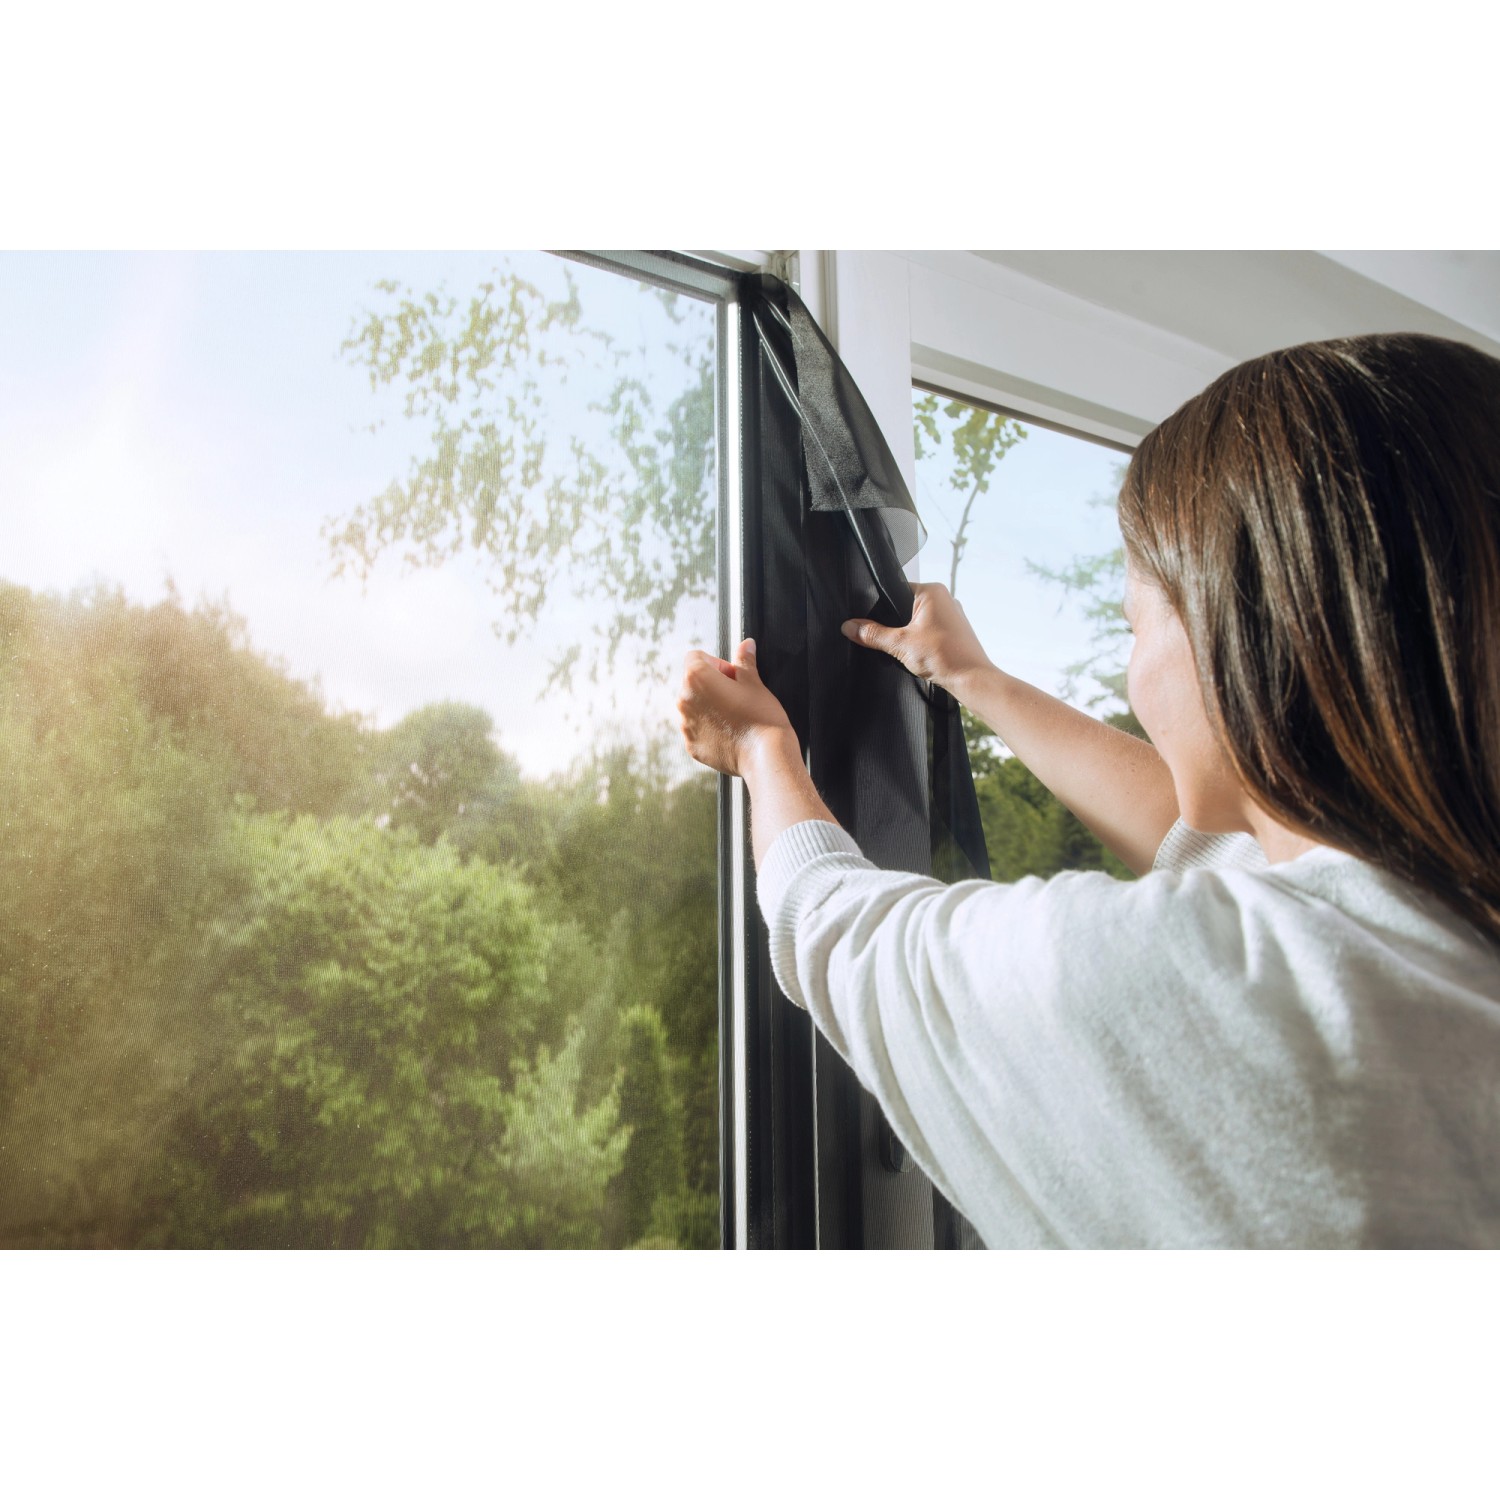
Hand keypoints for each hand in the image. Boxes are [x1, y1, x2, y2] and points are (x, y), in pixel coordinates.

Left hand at [676, 638, 795, 777]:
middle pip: (693, 682)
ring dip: (710, 706)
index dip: (717, 664)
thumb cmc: (761, 717)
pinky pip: (697, 729)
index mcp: (696, 678)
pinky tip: (730, 733)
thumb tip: (746, 644)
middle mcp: (684, 701)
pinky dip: (709, 728)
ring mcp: (685, 726)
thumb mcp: (754, 683)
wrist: (766, 756)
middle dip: (713, 685)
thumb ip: (744, 661)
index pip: (696, 657)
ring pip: (694, 706)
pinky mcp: (691, 746)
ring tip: (735, 716)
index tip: (734, 677)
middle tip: (738, 697)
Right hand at [842, 582, 993, 689]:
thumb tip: (850, 627)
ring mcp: (952, 615)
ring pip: (917, 620)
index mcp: (932, 591)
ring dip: (909, 635)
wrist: (971, 679)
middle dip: (895, 624)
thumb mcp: (899, 644)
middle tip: (893, 640)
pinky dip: (921, 642)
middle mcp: (945, 598)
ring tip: (909, 649)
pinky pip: (929, 631)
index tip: (872, 622)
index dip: (881, 606)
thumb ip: (872, 634)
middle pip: (905, 606)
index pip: (896, 589)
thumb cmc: (945, 656)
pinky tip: (920, 655)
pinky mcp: (955, 631)